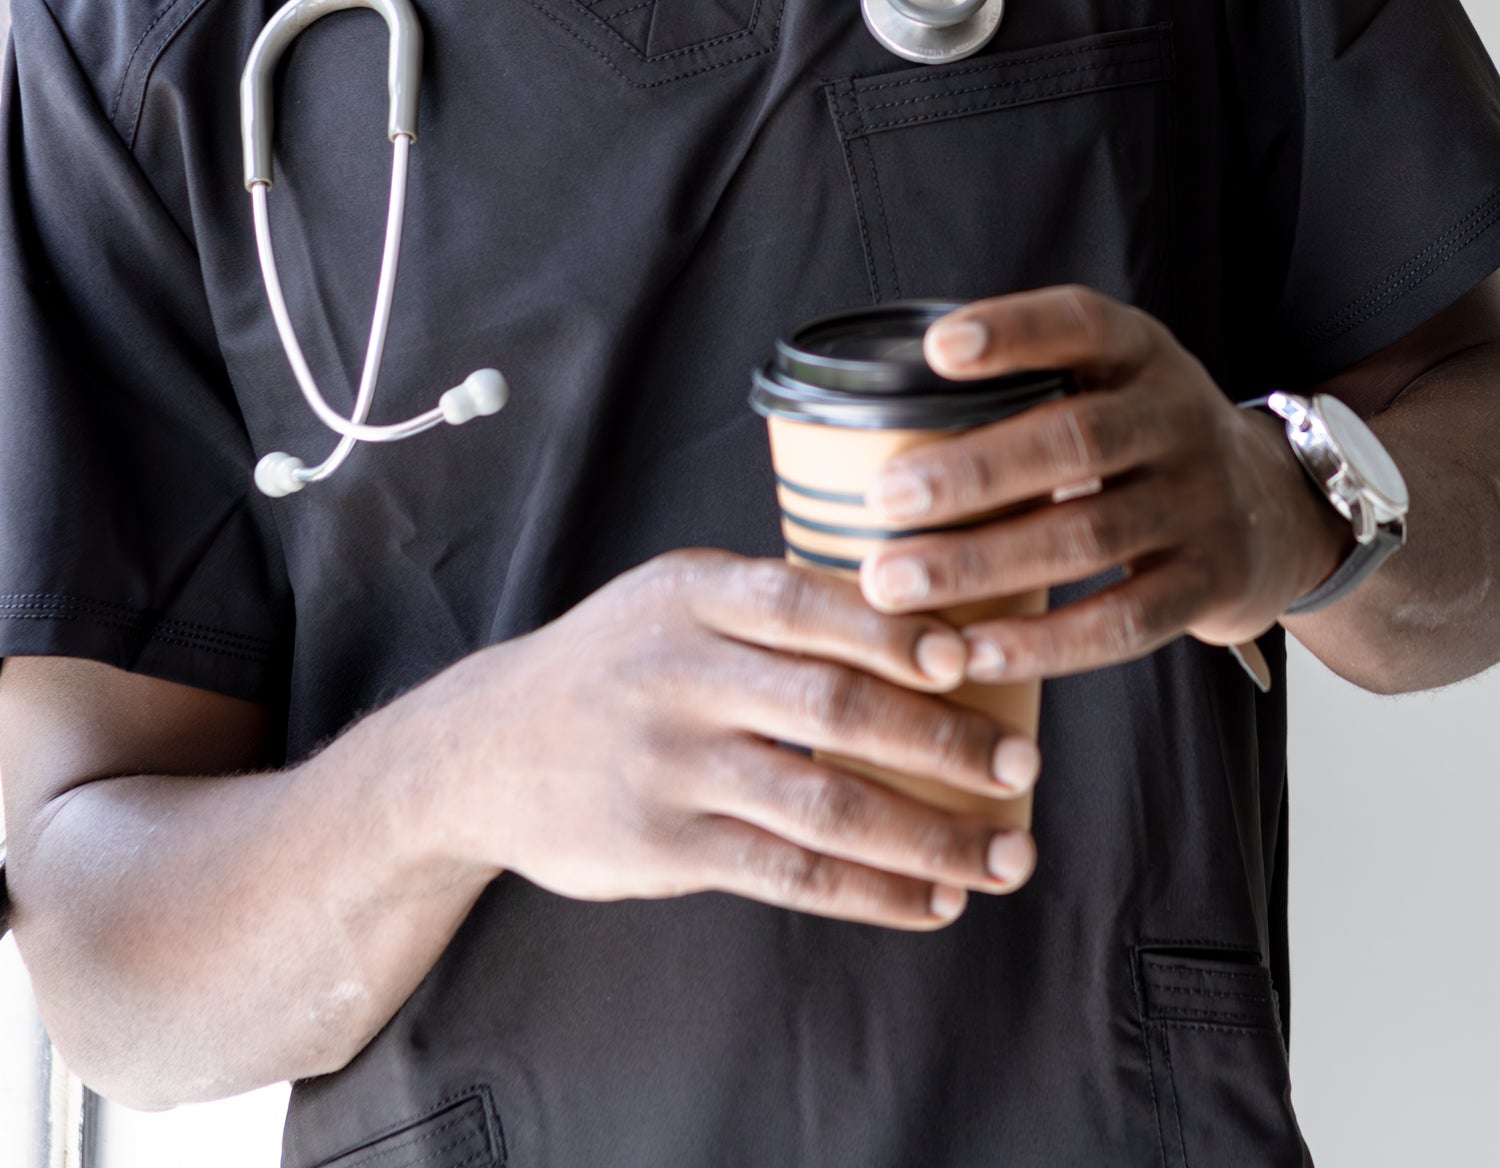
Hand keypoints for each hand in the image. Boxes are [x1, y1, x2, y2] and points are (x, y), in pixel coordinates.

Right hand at [436, 551, 1042, 927]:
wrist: (477, 751)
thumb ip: (774, 606)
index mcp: (694, 596)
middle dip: (942, 741)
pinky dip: (871, 892)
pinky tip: (931, 902)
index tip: (971, 661)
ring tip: (1004, 857)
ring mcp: (670, 767)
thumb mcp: (671, 600)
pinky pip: (788, 874)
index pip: (812, 605)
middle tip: (1022, 767)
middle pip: (834, 709)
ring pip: (824, 806)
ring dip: (929, 836)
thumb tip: (926, 617)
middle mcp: (681, 677)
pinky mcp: (663, 847)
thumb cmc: (613, 666)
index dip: (897, 634)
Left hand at [852, 287, 1353, 680]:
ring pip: (1087, 537)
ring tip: (892, 584)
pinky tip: (971, 649)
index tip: (935, 349)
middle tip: (882, 499)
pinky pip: (1121, 622)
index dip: (1013, 332)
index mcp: (1143, 355)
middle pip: (1075, 440)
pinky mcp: (1210, 583)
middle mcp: (1179, 418)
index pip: (1081, 325)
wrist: (1276, 512)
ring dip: (981, 563)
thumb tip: (867, 421)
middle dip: (972, 472)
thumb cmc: (1144, 445)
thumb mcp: (1113, 386)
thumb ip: (1030, 391)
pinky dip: (1043, 642)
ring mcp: (1201, 503)